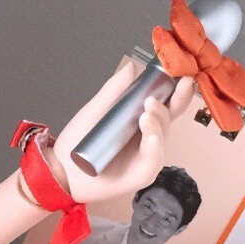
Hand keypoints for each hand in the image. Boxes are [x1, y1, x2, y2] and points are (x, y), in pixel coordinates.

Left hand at [50, 61, 194, 204]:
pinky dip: (154, 150)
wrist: (62, 168)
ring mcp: (145, 158)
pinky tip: (151, 138)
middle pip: (169, 120)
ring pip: (161, 140)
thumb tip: (131, 66)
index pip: (166, 105)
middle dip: (174, 104)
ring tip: (147, 115)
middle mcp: (148, 139)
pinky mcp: (139, 176)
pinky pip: (152, 163)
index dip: (177, 92)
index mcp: (141, 121)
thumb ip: (114, 90)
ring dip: (158, 125)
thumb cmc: (79, 140)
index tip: (183, 77)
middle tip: (166, 92)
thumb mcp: (97, 110)